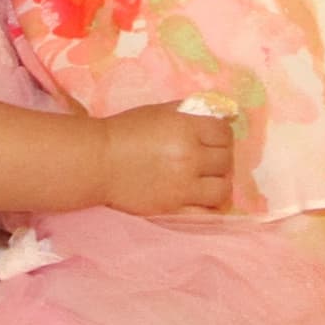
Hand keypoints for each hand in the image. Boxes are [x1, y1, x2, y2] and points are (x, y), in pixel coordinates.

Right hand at [98, 103, 235, 213]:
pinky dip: (208, 208)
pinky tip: (201, 201)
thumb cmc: (126, 131)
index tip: (212, 140)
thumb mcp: (160, 112)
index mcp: (186, 127)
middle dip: (220, 159)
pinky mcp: (173, 207)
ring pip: (222, 188)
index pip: (224, 133)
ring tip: (207, 182)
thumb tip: (225, 116)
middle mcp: (189, 155)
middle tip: (208, 161)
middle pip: (226, 160)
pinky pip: (206, 213)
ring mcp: (183, 184)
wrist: (98, 161)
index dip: (221, 136)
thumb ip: (191, 112)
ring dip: (218, 183)